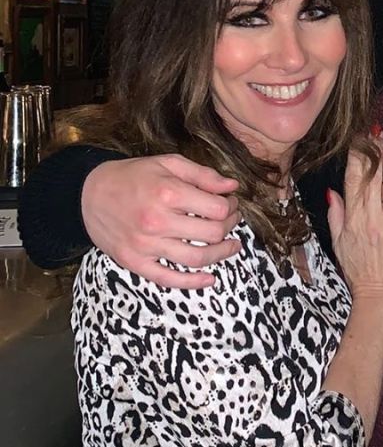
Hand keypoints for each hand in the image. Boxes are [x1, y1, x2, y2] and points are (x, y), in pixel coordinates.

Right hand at [81, 155, 240, 288]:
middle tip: (231, 221)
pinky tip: (209, 279)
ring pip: (196, 259)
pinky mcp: (134, 262)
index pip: (217, 209)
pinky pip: (168, 279)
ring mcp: (145, 245)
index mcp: (168, 193)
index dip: (231, 207)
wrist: (86, 194)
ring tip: (231, 246)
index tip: (230, 203)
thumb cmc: (131, 176)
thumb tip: (232, 186)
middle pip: (211, 234)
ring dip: (221, 254)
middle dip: (229, 227)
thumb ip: (202, 174)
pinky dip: (192, 283)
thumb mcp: (167, 164)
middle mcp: (157, 221)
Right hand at [327, 133, 382, 303]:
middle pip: (372, 178)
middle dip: (373, 152)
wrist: (378, 295)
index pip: (352, 181)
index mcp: (351, 220)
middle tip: (376, 131)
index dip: (355, 157)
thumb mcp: (338, 243)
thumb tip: (332, 191)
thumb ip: (336, 215)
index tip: (358, 139)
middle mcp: (369, 219)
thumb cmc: (358, 271)